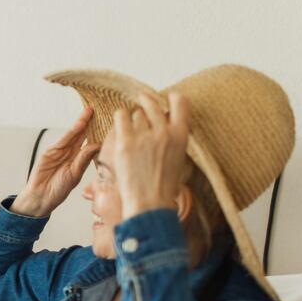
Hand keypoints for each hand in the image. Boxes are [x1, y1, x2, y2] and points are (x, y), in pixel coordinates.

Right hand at [13, 107, 100, 216]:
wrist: (41, 197)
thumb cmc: (58, 190)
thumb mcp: (75, 175)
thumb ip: (84, 159)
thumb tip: (97, 145)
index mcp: (80, 159)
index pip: (91, 142)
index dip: (99, 132)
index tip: (109, 122)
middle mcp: (71, 153)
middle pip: (82, 134)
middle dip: (90, 122)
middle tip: (100, 109)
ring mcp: (60, 151)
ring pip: (73, 134)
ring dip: (81, 123)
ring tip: (90, 112)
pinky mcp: (50, 151)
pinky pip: (63, 139)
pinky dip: (71, 131)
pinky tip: (79, 124)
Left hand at [113, 92, 189, 219]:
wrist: (150, 202)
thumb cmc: (164, 185)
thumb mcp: (179, 158)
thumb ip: (173, 139)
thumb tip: (165, 124)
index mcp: (181, 135)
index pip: (180, 103)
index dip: (173, 98)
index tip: (167, 98)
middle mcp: (164, 132)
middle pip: (153, 106)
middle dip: (147, 104)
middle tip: (142, 104)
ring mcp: (144, 136)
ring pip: (136, 114)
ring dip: (133, 119)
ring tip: (132, 132)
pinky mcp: (126, 141)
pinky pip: (120, 117)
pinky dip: (120, 118)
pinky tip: (120, 123)